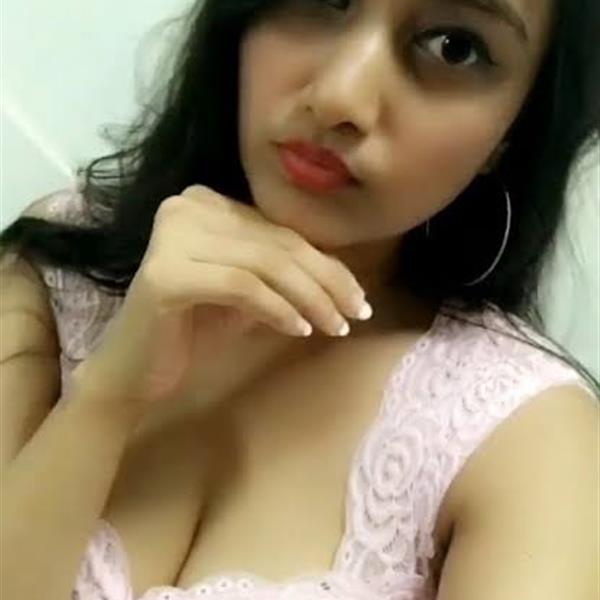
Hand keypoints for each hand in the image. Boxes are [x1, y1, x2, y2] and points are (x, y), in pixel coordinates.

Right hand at [71, 184, 371, 410]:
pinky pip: (242, 286)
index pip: (282, 233)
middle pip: (278, 246)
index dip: (327, 266)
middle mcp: (186, 207)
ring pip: (266, 264)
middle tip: (356, 315)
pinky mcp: (165, 273)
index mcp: (205, 203)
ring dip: (310, 299)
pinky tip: (300, 331)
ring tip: (335, 328)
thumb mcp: (249, 293)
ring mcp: (171, 237)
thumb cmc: (194, 329)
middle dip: (326, 284)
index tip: (358, 299)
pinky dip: (277, 309)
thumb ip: (285, 274)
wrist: (134, 372)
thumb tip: (344, 281)